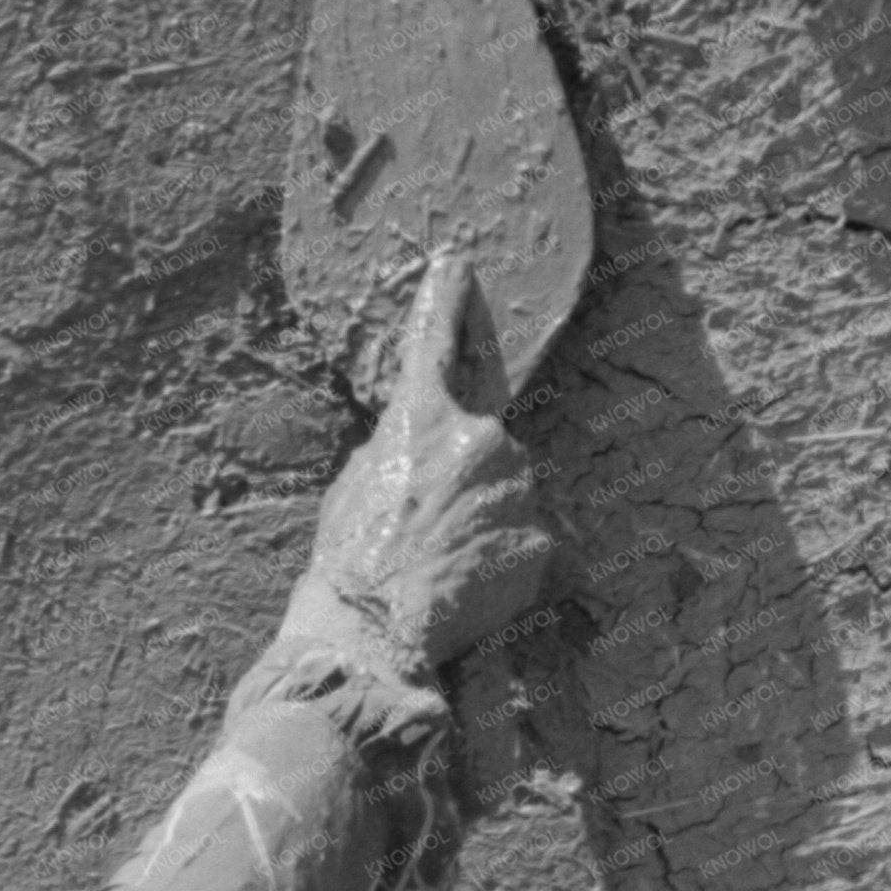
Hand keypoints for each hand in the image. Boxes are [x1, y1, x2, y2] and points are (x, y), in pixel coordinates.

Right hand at [281, 252, 565, 669]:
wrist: (370, 629)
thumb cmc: (350, 558)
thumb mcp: (356, 481)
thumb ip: (398, 446)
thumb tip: (422, 448)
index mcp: (424, 418)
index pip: (435, 342)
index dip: (445, 299)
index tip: (458, 261)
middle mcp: (482, 440)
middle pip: (485, 445)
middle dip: (462, 478)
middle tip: (422, 525)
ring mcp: (519, 491)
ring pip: (508, 495)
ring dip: (483, 521)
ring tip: (440, 564)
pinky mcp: (541, 540)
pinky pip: (524, 540)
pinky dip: (499, 560)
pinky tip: (464, 586)